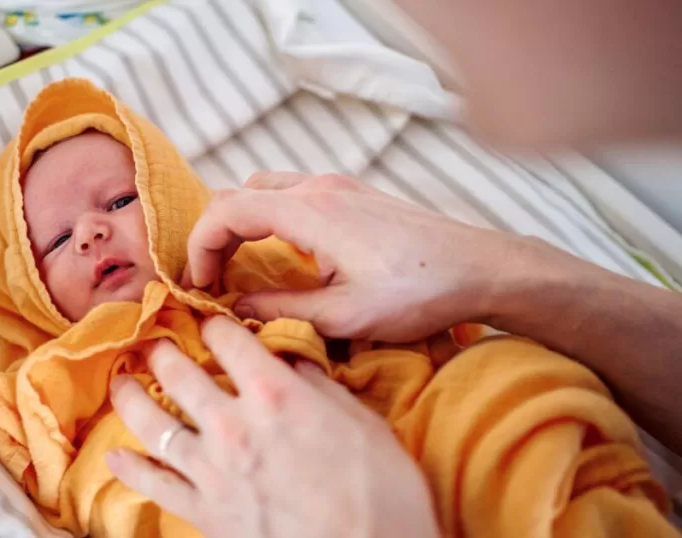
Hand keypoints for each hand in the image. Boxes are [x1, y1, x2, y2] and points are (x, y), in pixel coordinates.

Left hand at [106, 316, 439, 537]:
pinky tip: (113, 456)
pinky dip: (130, 469)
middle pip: (179, 374)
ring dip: (130, 397)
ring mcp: (212, 470)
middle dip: (163, 352)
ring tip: (120, 382)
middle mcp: (234, 424)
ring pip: (152, 422)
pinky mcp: (204, 511)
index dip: (216, 324)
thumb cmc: (381, 494)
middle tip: (154, 344)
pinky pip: (154, 484)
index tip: (211, 323)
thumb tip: (295, 363)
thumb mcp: (365, 424)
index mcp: (276, 393)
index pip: (230, 341)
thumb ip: (321, 387)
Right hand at [184, 172, 571, 341]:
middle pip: (240, 193)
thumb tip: (234, 309)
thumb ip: (280, 310)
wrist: (483, 269)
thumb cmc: (420, 293)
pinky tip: (283, 259)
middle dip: (216, 234)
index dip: (200, 247)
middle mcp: (321, 187)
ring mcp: (341, 187)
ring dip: (244, 225)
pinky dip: (272, 220)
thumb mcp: (345, 316)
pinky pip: (295, 196)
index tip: (198, 285)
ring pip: (267, 190)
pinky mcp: (357, 196)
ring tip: (241, 270)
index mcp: (310, 211)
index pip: (226, 210)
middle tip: (213, 279)